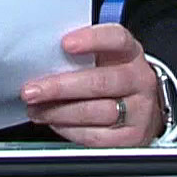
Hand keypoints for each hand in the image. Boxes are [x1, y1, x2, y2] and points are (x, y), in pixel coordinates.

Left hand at [21, 24, 162, 146]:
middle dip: (60, 87)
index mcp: (131, 53)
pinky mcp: (132, 136)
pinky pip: (96, 136)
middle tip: (32, 90)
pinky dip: (70, 130)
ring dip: (59, 112)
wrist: (144, 110)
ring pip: (96, 111)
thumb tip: (43, 58)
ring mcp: (139, 109)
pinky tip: (55, 123)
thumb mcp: (107, 59)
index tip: (65, 44)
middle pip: (100, 82)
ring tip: (37, 109)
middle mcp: (139, 80)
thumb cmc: (115, 78)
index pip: (116, 39)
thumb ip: (83, 55)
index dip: (92, 40)